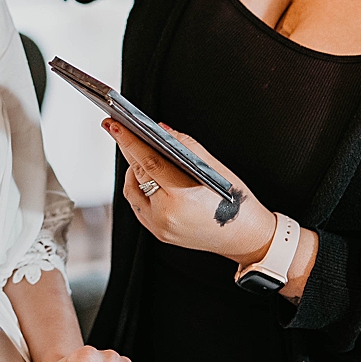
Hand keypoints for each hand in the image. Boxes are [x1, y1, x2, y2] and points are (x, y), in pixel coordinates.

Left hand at [105, 119, 276, 263]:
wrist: (246, 237)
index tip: (114, 124)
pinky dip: (139, 188)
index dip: (129, 141)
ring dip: (133, 170)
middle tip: (119, 130)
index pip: (148, 162)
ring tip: (137, 152)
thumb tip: (161, 129)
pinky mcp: (158, 234)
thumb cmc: (235, 201)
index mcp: (181, 197)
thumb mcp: (215, 169)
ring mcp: (160, 227)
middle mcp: (166, 215)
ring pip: (132, 191)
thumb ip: (186, 146)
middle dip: (128, 150)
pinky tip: (146, 175)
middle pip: (137, 175)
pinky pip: (139, 206)